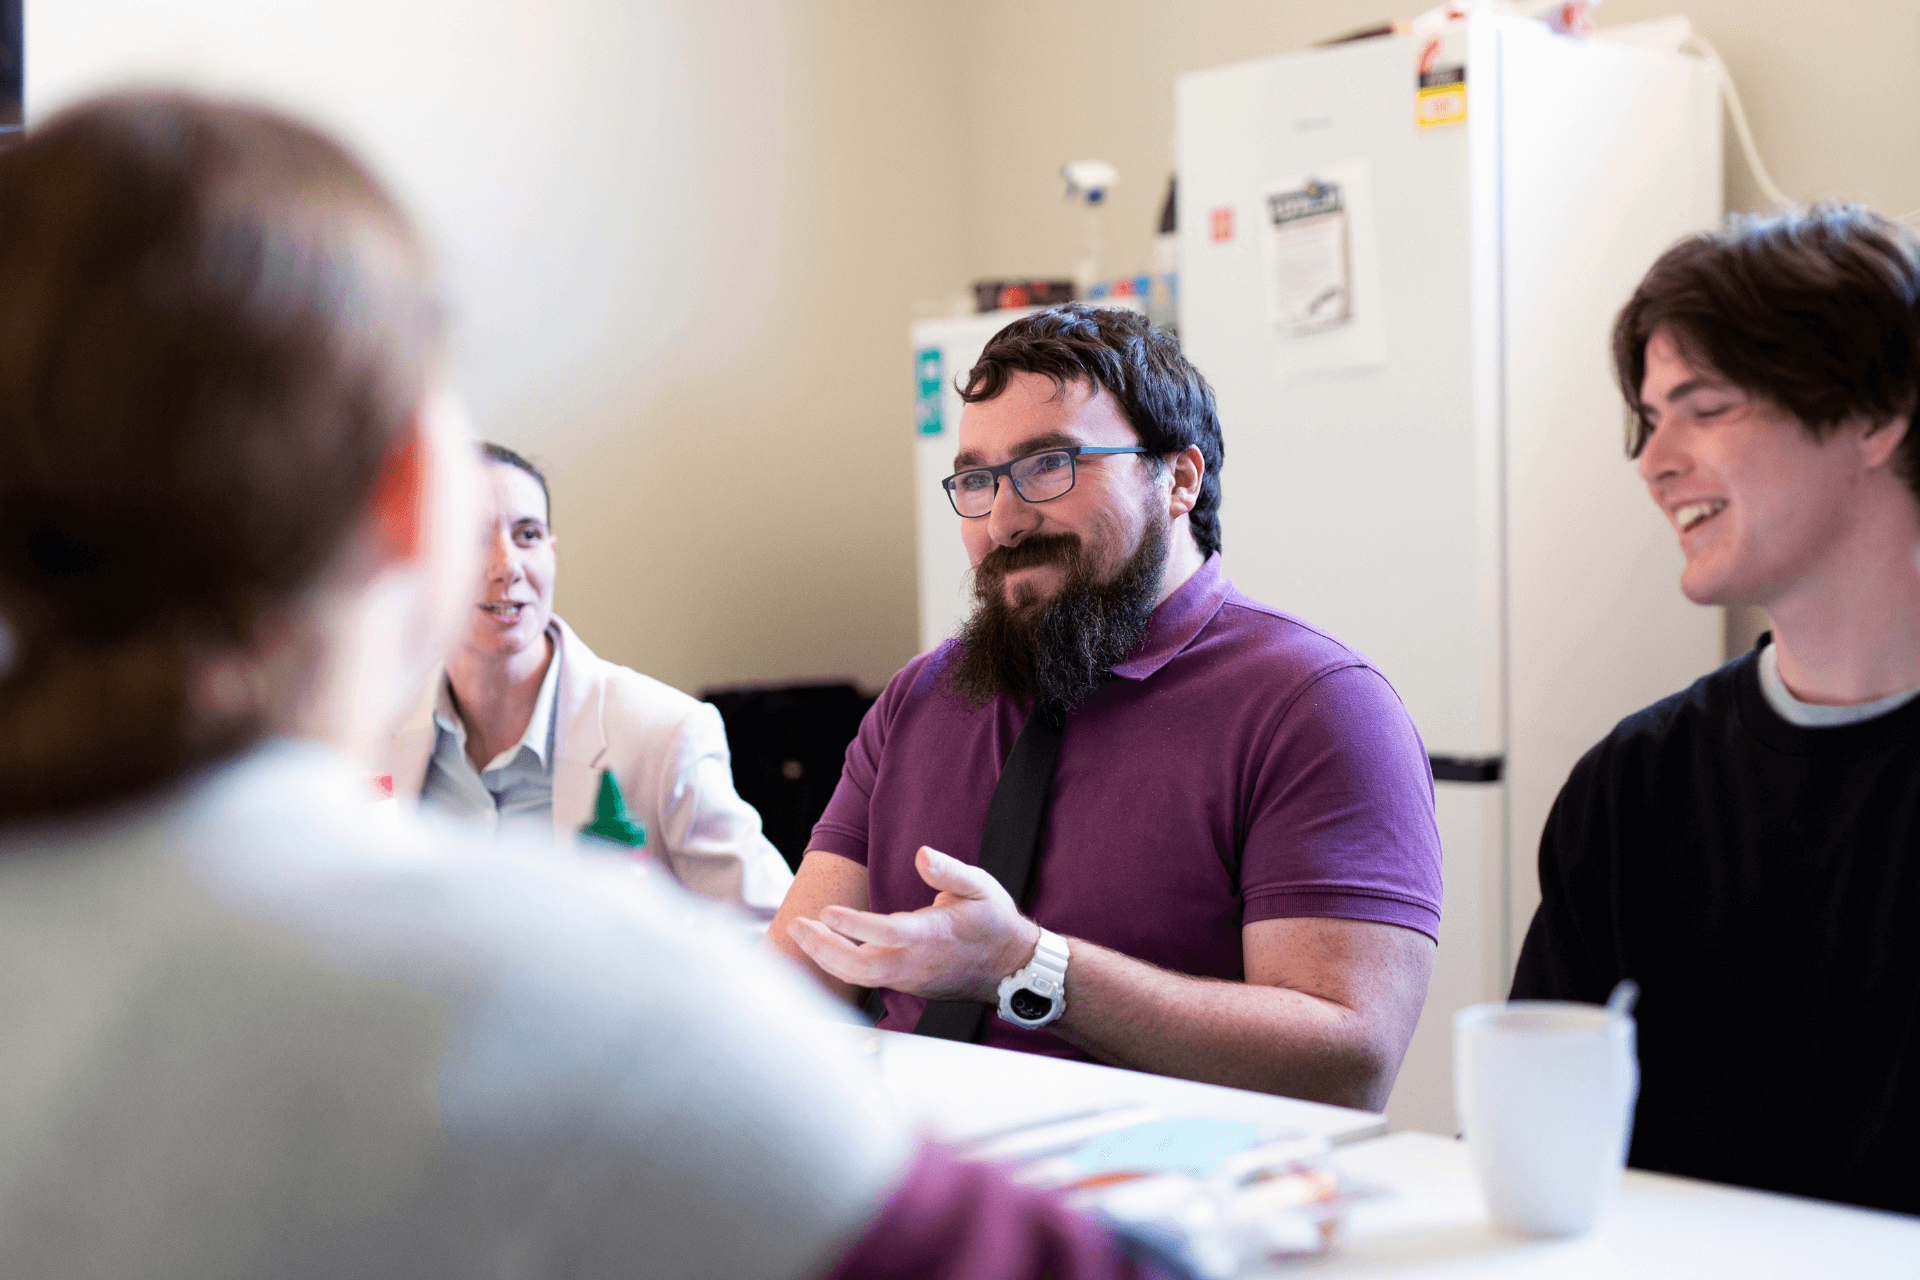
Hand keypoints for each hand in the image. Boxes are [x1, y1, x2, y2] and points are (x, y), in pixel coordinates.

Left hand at [786, 845, 1041, 1002]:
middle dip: (823, 948)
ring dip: (826, 957)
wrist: (1011, 967)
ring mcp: (909, 978)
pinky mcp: (906, 985)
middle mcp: (916, 962)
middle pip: (860, 965)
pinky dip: (840, 966)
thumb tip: (922, 854)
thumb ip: (949, 871)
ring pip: (859, 977)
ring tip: (802, 933)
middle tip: (797, 925)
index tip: (827, 912)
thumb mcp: (979, 886)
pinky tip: (824, 948)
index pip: (886, 933)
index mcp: (932, 936)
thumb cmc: (994, 923)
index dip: (854, 925)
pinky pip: (866, 980)